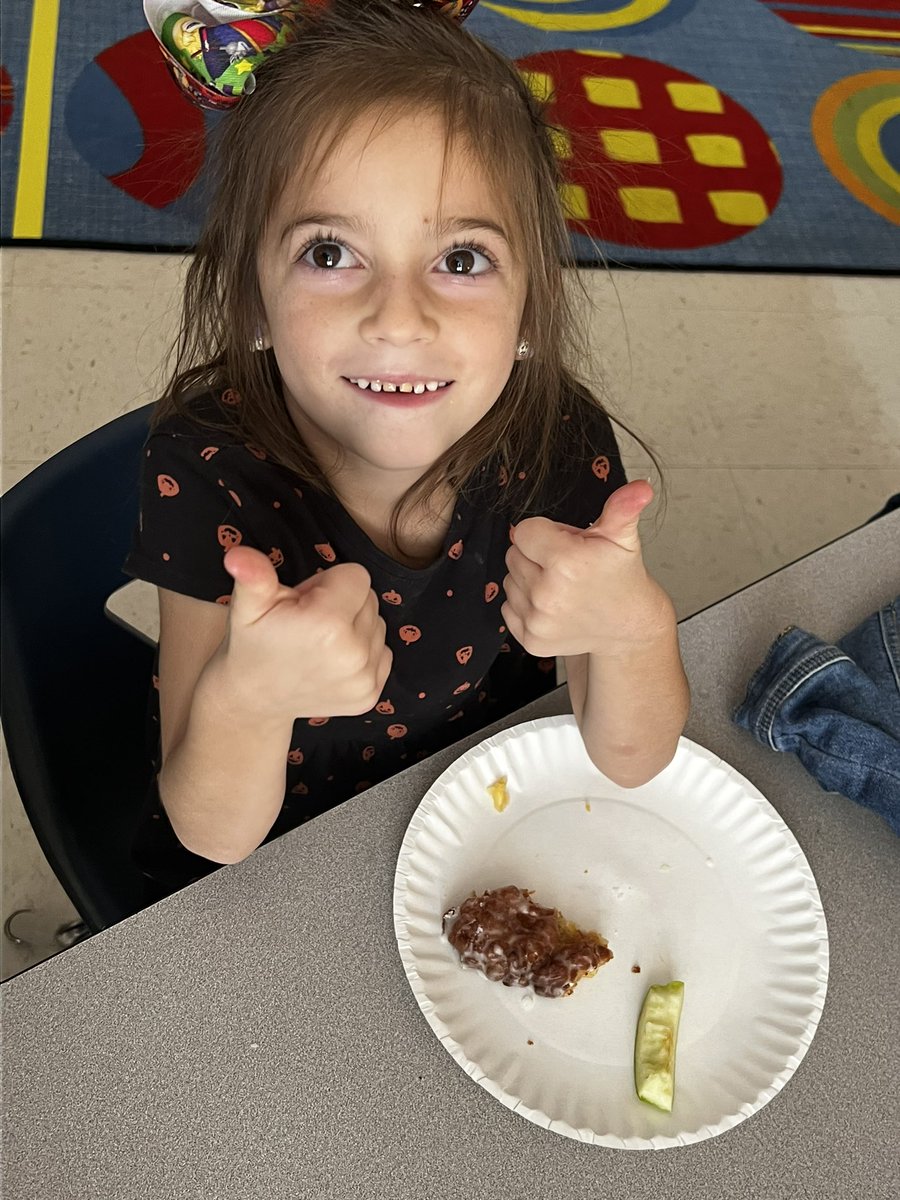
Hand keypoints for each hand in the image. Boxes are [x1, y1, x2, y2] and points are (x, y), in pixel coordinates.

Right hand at [218, 545, 391, 719]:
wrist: (254, 697)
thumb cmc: (252, 642)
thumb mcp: (247, 605)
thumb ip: (253, 575)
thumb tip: (237, 556)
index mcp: (328, 624)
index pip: (357, 576)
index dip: (329, 582)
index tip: (306, 601)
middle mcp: (353, 654)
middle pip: (369, 599)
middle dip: (343, 603)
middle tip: (309, 621)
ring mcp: (364, 679)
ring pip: (377, 625)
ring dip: (354, 627)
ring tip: (320, 642)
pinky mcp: (371, 694)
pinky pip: (382, 652)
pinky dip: (362, 652)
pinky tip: (332, 661)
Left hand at [501, 480, 671, 659]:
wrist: (627, 625)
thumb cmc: (621, 577)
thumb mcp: (622, 538)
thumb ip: (622, 508)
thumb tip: (640, 488)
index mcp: (566, 562)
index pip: (523, 531)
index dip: (544, 533)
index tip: (566, 544)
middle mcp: (547, 594)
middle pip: (514, 554)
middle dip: (537, 555)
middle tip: (567, 566)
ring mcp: (538, 620)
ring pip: (510, 580)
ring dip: (530, 578)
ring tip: (562, 585)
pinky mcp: (530, 639)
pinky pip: (508, 607)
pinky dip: (525, 604)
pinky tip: (553, 605)